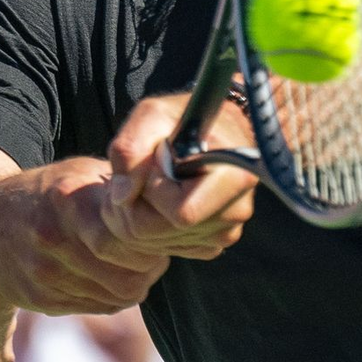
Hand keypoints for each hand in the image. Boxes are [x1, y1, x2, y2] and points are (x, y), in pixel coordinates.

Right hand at [0, 155, 170, 316]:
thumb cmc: (44, 194)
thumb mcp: (77, 173)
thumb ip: (118, 186)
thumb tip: (165, 199)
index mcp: (67, 199)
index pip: (131, 239)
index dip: (153, 242)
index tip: (155, 232)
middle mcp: (53, 238)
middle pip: (129, 276)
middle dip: (149, 267)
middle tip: (150, 252)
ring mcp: (45, 274)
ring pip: (118, 296)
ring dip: (133, 282)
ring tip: (128, 262)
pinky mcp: (42, 301)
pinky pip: (99, 307)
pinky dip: (112, 295)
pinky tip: (105, 274)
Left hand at [103, 93, 257, 259]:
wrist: (213, 127)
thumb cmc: (183, 117)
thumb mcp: (152, 115)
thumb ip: (131, 148)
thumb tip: (123, 196)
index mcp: (234, 176)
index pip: (181, 212)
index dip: (153, 189)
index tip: (155, 161)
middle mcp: (237, 209)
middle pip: (164, 232)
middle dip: (140, 204)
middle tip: (142, 173)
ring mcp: (229, 229)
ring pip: (163, 242)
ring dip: (144, 213)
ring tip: (152, 180)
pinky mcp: (216, 240)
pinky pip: (172, 246)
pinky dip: (157, 226)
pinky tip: (162, 197)